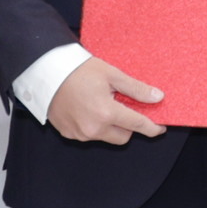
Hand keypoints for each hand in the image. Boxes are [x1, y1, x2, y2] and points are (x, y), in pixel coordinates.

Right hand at [48, 55, 167, 144]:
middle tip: (123, 107)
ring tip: (101, 104)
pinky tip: (87, 109)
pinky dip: (93, 125)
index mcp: (106, 113)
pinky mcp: (69, 134)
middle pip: (123, 137)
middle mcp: (93, 128)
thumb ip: (136, 89)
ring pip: (106, 137)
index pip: (137, 125)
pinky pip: (89, 135)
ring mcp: (80, 134)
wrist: (46, 72)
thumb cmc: (78, 70)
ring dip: (110, 126)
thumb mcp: (111, 75)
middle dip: (128, 125)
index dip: (152, 128)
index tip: (160, 128)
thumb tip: (158, 97)